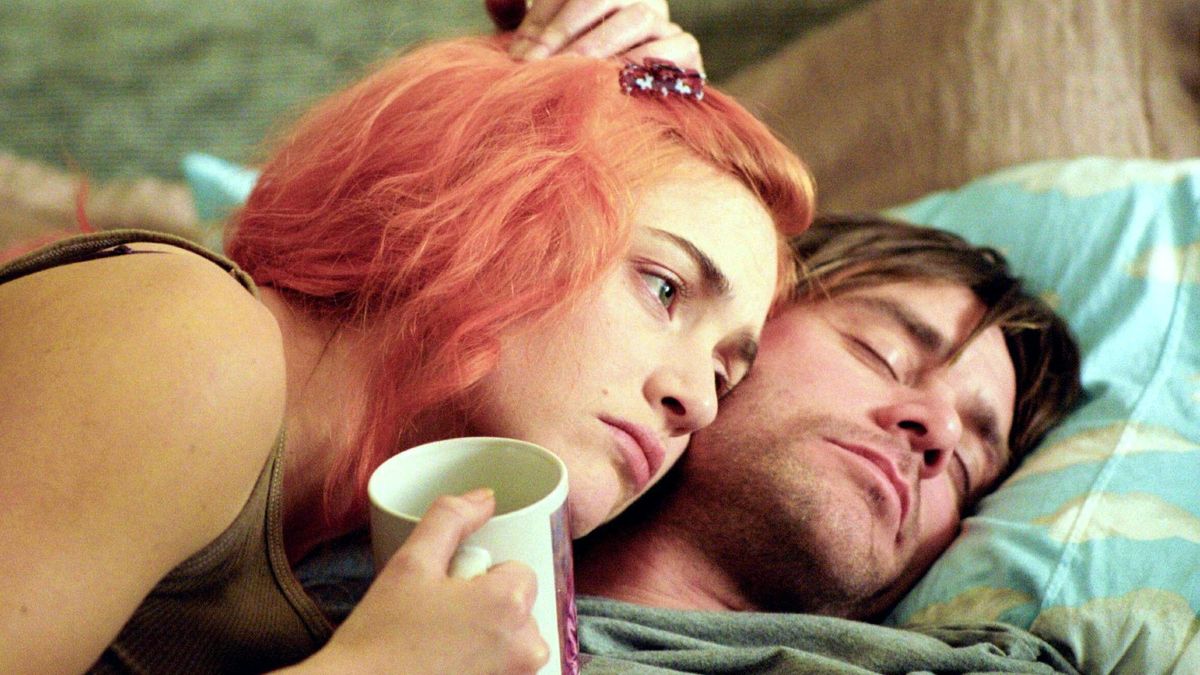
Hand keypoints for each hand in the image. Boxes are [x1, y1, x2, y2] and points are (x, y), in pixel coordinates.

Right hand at [294, 489, 547, 673]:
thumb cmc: (381, 636)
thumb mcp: (410, 562)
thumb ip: (451, 519)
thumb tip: (485, 497)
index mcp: (510, 603)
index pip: (518, 572)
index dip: (481, 577)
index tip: (448, 591)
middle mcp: (525, 646)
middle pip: (520, 608)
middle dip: (488, 608)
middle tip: (439, 618)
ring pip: (515, 643)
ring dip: (489, 639)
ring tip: (441, 645)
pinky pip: (504, 670)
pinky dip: (483, 665)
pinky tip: (447, 667)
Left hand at [488, 0, 703, 73]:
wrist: (623, 115)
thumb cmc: (573, 72)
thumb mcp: (542, 43)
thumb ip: (516, 16)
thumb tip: (494, 1)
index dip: (543, 19)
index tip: (519, 53)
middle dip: (567, 31)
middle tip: (540, 66)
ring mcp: (664, 23)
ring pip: (639, 19)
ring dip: (602, 47)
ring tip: (575, 74)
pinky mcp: (687, 53)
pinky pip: (674, 50)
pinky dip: (644, 65)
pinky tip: (615, 84)